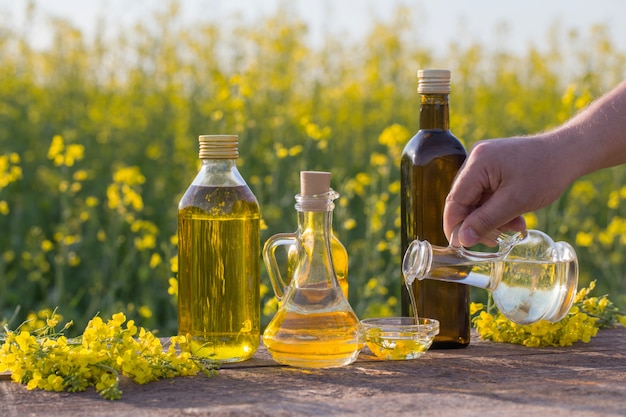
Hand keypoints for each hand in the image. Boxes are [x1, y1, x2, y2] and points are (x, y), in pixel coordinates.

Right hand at [443, 135, 568, 246]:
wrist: (569, 152)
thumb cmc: (545, 174)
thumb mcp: (515, 202)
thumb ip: (485, 221)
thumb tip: (461, 240)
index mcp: (477, 163)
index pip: (455, 200)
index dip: (454, 225)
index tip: (459, 246)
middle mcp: (476, 159)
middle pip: (464, 200)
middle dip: (479, 223)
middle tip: (496, 240)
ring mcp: (484, 162)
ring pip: (477, 200)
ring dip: (492, 218)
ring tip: (516, 227)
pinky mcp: (494, 167)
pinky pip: (487, 193)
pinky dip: (498, 208)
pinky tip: (515, 217)